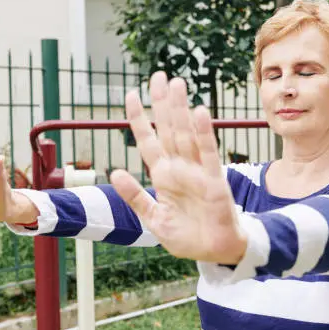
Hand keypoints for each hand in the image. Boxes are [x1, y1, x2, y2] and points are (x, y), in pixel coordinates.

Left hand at [110, 72, 246, 264]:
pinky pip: (208, 154)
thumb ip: (134, 197)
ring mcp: (197, 172)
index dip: (138, 118)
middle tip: (159, 75)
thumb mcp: (153, 219)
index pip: (148, 140)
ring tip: (176, 83)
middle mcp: (179, 168)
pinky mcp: (214, 181)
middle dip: (162, 103)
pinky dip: (204, 134)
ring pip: (186, 135)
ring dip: (180, 110)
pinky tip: (199, 113)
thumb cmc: (186, 236)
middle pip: (168, 129)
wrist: (213, 253)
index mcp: (163, 176)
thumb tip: (114, 171)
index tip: (129, 94)